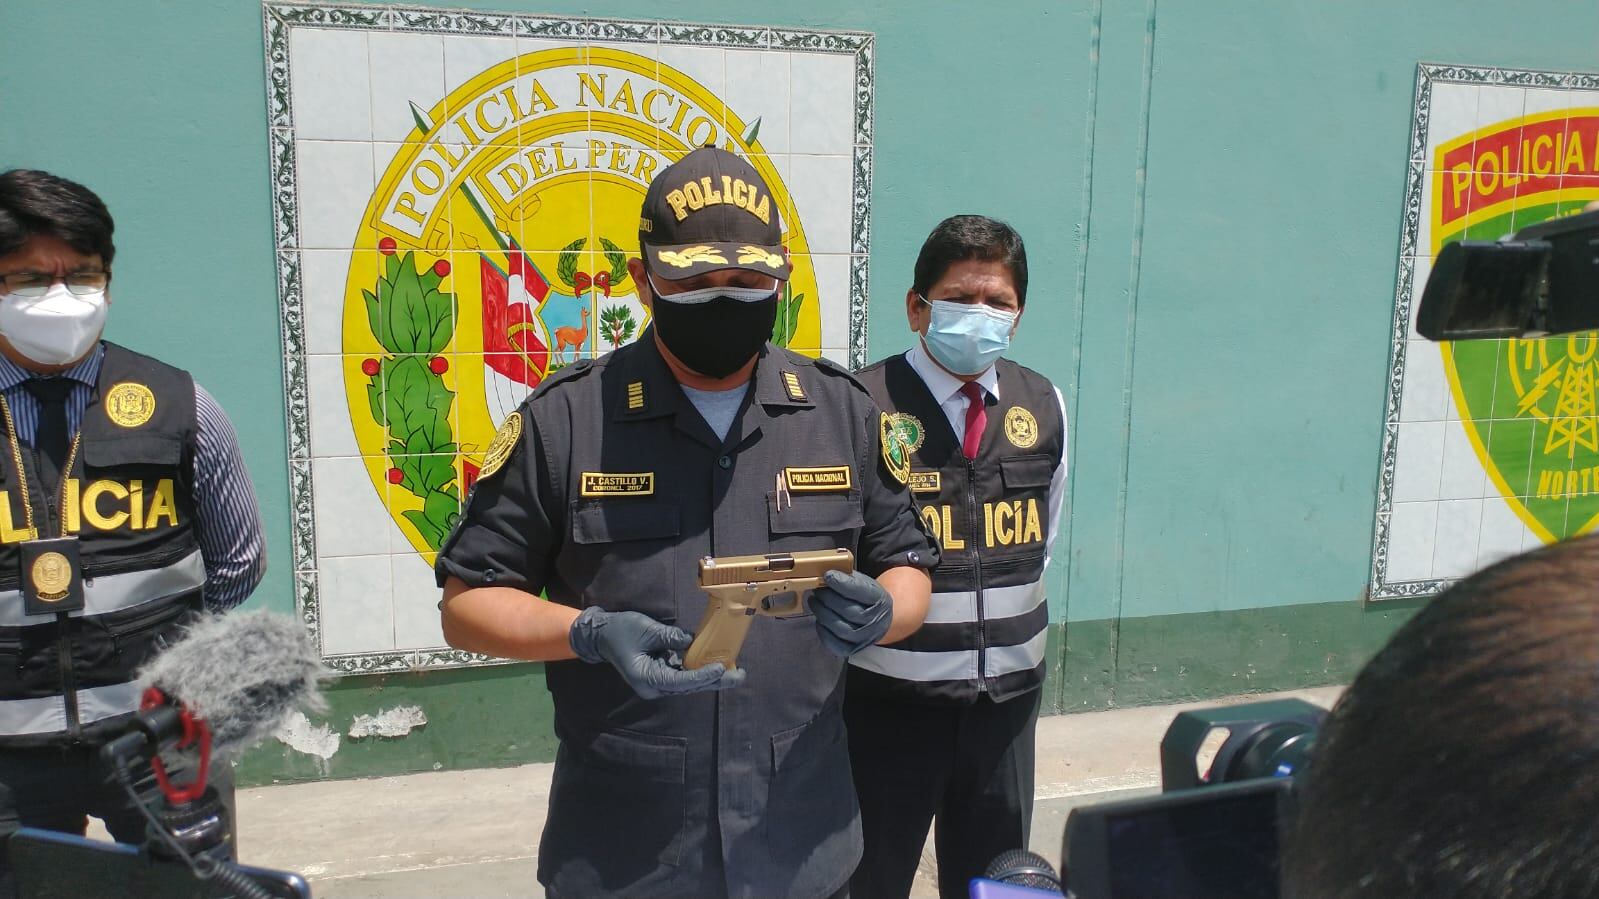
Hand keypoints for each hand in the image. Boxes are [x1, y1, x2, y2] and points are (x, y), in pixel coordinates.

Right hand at [569, 607, 746, 698]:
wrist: (602, 635)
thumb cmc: (621, 631)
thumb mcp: (646, 629)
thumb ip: (671, 637)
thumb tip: (694, 640)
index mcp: (646, 678)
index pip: (680, 681)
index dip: (702, 676)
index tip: (721, 669)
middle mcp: (654, 686)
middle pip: (689, 686)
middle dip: (715, 680)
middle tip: (739, 675)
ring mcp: (658, 681)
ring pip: (689, 682)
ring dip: (711, 677)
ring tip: (735, 672)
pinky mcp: (662, 673)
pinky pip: (685, 675)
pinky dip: (701, 671)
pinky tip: (719, 665)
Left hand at [811, 569, 893, 657]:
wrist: (878, 621)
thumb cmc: (866, 599)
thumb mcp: (864, 583)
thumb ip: (848, 578)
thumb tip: (827, 574)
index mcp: (880, 600)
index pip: (861, 592)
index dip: (842, 584)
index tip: (828, 576)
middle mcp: (875, 621)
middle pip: (849, 612)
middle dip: (829, 599)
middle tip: (817, 590)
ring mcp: (865, 638)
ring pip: (841, 629)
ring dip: (823, 614)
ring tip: (814, 602)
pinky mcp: (852, 649)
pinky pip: (835, 643)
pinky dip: (823, 631)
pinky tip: (819, 619)